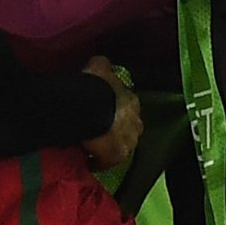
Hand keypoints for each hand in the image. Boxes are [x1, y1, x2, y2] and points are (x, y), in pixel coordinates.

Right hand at [81, 56, 141, 171]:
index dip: (118, 111)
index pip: (129, 108)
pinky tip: (89, 162)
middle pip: (130, 129)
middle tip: (103, 132)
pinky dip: (99, 161)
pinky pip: (107, 161)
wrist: (93, 106)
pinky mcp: (117, 155)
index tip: (107, 113)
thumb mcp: (99, 67)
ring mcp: (129, 140)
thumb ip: (102, 65)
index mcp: (132, 101)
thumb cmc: (97, 85)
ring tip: (97, 148)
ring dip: (111, 147)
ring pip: (122, 146)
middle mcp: (136, 122)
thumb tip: (100, 62)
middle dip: (119, 130)